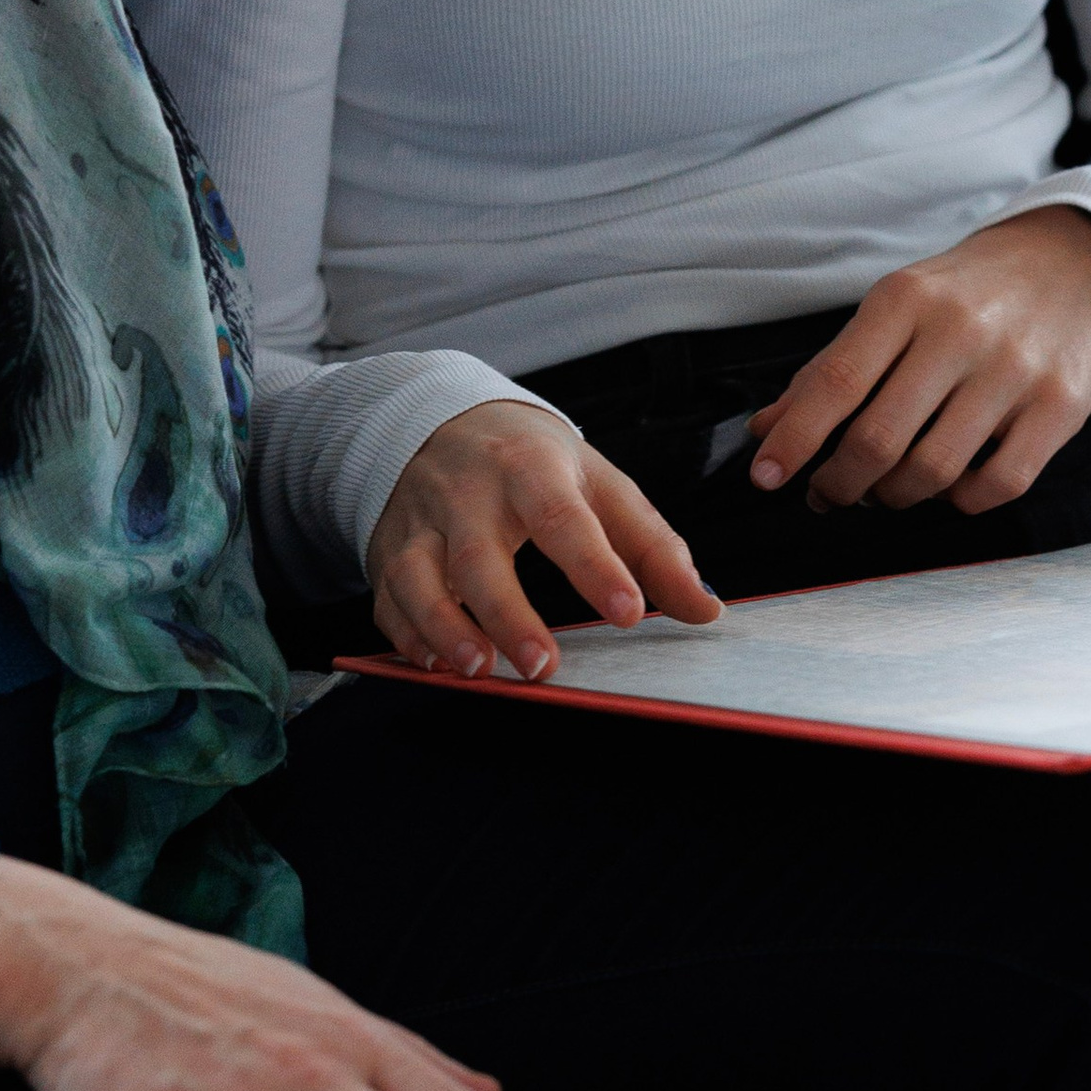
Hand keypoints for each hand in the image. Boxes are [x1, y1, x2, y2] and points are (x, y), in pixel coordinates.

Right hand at [367, 400, 719, 682]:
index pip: (564, 517)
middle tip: (543, 665)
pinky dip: (407, 635)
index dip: (596, 567)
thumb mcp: (599, 484)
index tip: (629, 612)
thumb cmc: (534, 462)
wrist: (445, 420)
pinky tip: (435, 665)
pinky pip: (388, 599)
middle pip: (480, 556)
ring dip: (445, 628)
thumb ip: (653, 547)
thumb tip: (703, 609)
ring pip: (419, 578)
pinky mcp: (387, 549)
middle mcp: (468, 492)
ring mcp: (420, 521)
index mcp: (531, 467)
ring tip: (478, 671)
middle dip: (509, 615)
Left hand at [747, 206, 1090, 518]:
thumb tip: (767, 430)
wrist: (1073, 262)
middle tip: (828, 493)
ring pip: (933, 472)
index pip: (837, 382)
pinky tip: (949, 485)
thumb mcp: (895, 308)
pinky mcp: (1060, 406)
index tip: (765, 476)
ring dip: (894, 497)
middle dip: (838, 484)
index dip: (795, 439)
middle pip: (879, 440)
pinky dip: (959, 501)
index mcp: (907, 299)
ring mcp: (1016, 370)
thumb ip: (830, 368)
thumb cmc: (967, 294)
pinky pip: (996, 486)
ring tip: (885, 489)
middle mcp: (961, 331)